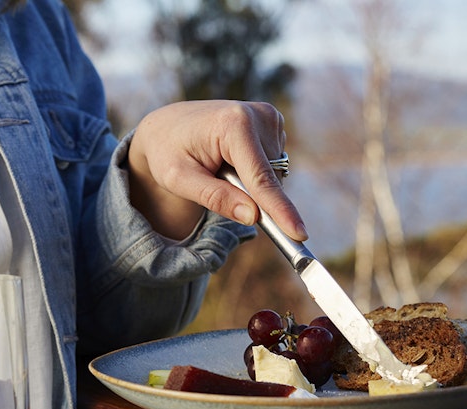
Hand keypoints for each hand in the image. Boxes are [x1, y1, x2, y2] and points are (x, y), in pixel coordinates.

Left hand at [127, 100, 306, 240]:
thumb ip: (216, 198)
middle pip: (270, 179)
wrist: (168, 126)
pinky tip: (231, 159)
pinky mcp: (272, 122)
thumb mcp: (179, 180)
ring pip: (274, 174)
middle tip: (215, 180)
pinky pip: (273, 165)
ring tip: (219, 165)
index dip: (280, 210)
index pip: (261, 178)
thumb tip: (252, 217)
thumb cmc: (168, 152)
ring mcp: (268, 117)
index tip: (299, 234)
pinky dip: (255, 171)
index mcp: (234, 125)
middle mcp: (258, 115)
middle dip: (252, 195)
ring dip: (250, 182)